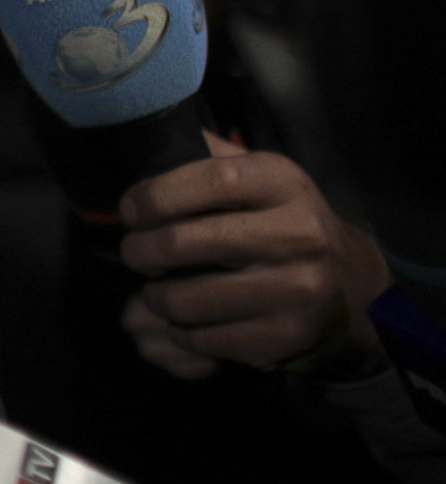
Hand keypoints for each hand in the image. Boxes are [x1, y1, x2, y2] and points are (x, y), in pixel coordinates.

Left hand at [117, 131, 390, 377]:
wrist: (353, 286)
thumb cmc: (283, 220)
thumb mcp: (261, 176)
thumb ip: (210, 156)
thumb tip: (149, 145)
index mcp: (285, 184)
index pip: (211, 180)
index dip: (156, 195)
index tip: (130, 210)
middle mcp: (297, 235)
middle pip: (181, 243)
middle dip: (139, 250)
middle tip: (136, 252)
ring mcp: (294, 290)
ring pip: (183, 300)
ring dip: (154, 296)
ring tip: (156, 287)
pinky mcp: (284, 336)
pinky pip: (201, 338)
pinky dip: (180, 330)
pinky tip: (185, 318)